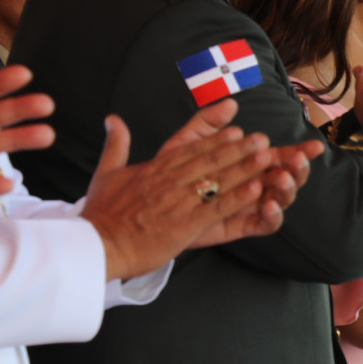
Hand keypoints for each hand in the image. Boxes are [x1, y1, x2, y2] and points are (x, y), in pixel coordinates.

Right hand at [80, 106, 290, 279]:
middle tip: (261, 139)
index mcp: (154, 169)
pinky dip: (238, 197)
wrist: (96, 245)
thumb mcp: (106, 172)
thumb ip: (116, 144)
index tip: (237, 131)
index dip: (216, 140)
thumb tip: (113, 118)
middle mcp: (169, 181)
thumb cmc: (102, 213)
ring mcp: (179, 202)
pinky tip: (258, 189)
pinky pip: (217, 208)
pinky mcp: (185, 224)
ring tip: (267, 157)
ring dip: (244, 167)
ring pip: (217, 181)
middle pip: (209, 161)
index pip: (190, 150)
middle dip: (238, 149)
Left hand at [159, 102, 322, 246]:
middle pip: (288, 178)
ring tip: (282, 178)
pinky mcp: (241, 226)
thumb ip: (209, 122)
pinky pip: (263, 225)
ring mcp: (251, 206)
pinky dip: (271, 216)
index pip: (281, 156)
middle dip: (297, 169)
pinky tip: (269, 204)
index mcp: (252, 164)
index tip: (315, 146)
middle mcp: (257, 184)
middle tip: (297, 160)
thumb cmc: (174, 172)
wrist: (153, 205)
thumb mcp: (190, 142)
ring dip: (287, 189)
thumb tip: (231, 104)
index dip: (300, 151)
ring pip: (281, 200)